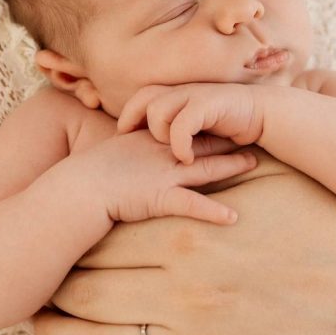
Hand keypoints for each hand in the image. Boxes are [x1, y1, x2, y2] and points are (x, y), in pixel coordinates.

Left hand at [33, 163, 335, 334]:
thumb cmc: (319, 215)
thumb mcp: (260, 171)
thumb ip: (200, 164)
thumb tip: (154, 144)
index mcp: (187, 229)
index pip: (99, 237)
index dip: (67, 241)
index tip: (52, 241)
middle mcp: (184, 287)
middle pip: (88, 289)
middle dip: (54, 288)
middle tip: (36, 285)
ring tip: (43, 329)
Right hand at [88, 129, 256, 225]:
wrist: (81, 187)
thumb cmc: (93, 171)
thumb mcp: (117, 150)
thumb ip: (134, 147)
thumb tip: (141, 148)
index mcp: (153, 141)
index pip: (187, 129)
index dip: (208, 124)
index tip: (228, 117)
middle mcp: (163, 155)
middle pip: (203, 144)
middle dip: (228, 139)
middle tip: (253, 132)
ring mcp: (165, 175)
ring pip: (205, 169)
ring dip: (230, 166)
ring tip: (254, 163)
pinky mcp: (161, 198)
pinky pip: (192, 205)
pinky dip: (212, 211)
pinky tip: (232, 217)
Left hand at [118, 82, 266, 163]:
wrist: (262, 113)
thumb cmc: (228, 121)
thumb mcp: (199, 121)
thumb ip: (179, 123)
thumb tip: (153, 140)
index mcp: (178, 92)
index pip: (142, 95)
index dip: (128, 113)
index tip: (123, 134)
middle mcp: (183, 90)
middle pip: (143, 96)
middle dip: (131, 117)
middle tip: (128, 138)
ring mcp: (195, 95)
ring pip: (158, 110)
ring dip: (159, 134)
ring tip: (168, 152)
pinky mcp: (208, 105)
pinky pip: (182, 123)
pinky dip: (179, 143)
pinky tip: (184, 157)